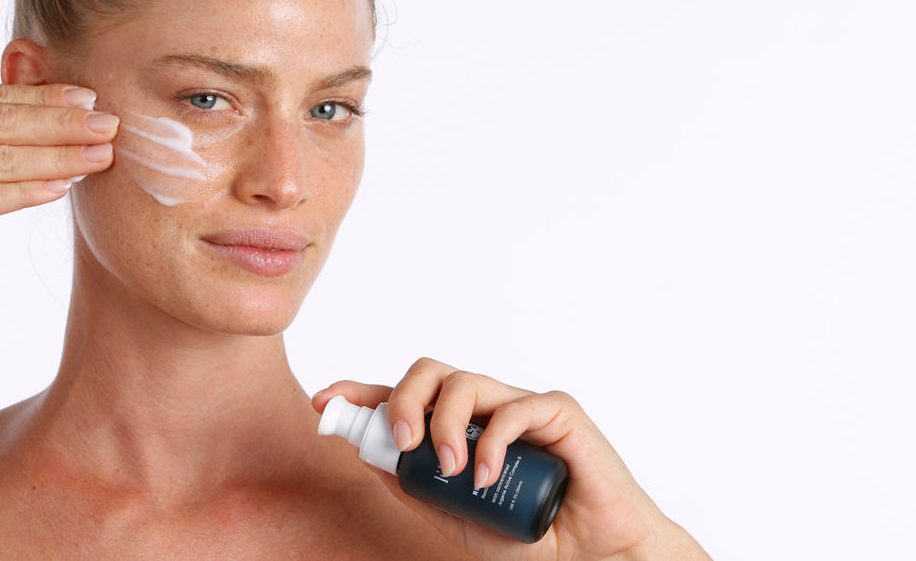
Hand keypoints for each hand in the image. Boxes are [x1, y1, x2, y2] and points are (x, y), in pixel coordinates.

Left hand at [313, 357, 708, 560]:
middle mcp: (481, 410)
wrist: (590, 556)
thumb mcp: (452, 516)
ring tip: (453, 472)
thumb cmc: (527, 538)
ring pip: (463, 382)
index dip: (361, 392)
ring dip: (445, 425)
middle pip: (427, 373)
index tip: (325, 402)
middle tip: (402, 444)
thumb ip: (413, 484)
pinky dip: (494, 441)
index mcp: (454, 430)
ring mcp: (518, 406)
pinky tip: (487, 477)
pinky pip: (514, 406)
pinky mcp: (557, 411)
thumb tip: (366, 451)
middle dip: (402, 401)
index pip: (402, 397)